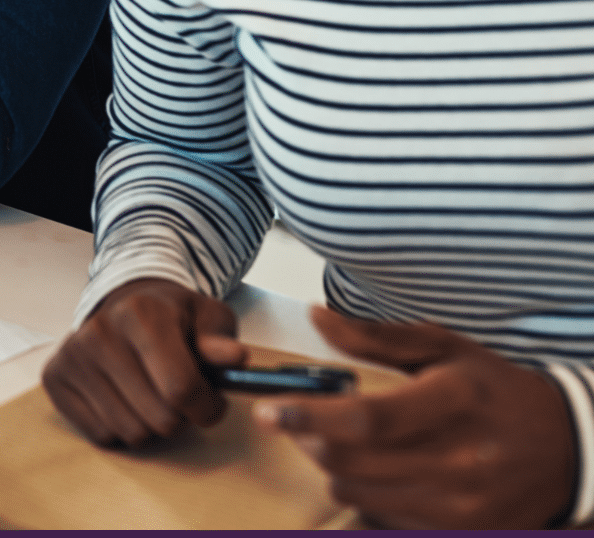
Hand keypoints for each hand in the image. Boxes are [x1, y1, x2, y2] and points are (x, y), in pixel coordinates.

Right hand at [42, 277, 246, 446]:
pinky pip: (101, 436)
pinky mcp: (54, 378)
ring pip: (131, 433)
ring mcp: (73, 356)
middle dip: (181, 418)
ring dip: (151, 426)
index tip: (211, 402)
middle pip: (159, 419)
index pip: (181, 388)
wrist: (123, 303)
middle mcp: (100, 332)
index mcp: (141, 312)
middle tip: (179, 396)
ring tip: (152, 394)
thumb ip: (220, 340)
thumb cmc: (172, 316)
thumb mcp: (205, 317)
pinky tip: (124, 397)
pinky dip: (120, 428)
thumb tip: (236, 358)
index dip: (207, 407)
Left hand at [252, 306, 576, 528]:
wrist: (564, 449)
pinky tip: (370, 471)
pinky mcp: (457, 535)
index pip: (366, 419)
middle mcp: (457, 461)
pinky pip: (380, 522)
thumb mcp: (442, 348)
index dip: (309, 415)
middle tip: (298, 418)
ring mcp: (459, 508)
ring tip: (336, 441)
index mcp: (452, 401)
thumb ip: (374, 338)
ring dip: (331, 467)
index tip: (269, 409)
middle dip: (309, 439)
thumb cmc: (493, 389)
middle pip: (351, 463)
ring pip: (358, 495)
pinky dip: (362, 496)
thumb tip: (316, 317)